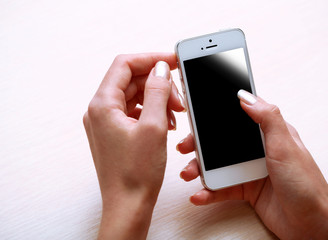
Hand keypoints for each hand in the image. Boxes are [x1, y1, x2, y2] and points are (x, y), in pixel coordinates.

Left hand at [83, 53, 184, 238]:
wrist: (128, 205)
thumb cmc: (136, 174)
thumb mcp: (153, 126)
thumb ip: (157, 92)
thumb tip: (160, 68)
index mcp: (102, 105)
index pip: (125, 65)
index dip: (150, 59)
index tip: (171, 61)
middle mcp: (100, 111)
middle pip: (131, 80)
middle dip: (158, 85)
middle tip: (179, 99)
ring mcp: (106, 122)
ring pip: (135, 96)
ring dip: (157, 100)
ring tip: (175, 115)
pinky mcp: (115, 132)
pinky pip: (134, 111)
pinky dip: (152, 112)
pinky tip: (166, 124)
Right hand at [177, 90, 327, 238]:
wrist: (311, 226)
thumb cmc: (306, 185)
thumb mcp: (286, 146)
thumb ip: (267, 119)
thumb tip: (245, 96)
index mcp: (269, 134)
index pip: (240, 116)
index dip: (218, 113)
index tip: (198, 114)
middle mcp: (258, 150)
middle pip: (222, 141)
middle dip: (200, 144)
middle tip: (185, 146)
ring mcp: (250, 170)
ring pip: (218, 164)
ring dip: (200, 168)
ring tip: (189, 174)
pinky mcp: (246, 189)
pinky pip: (222, 188)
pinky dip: (209, 191)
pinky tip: (200, 195)